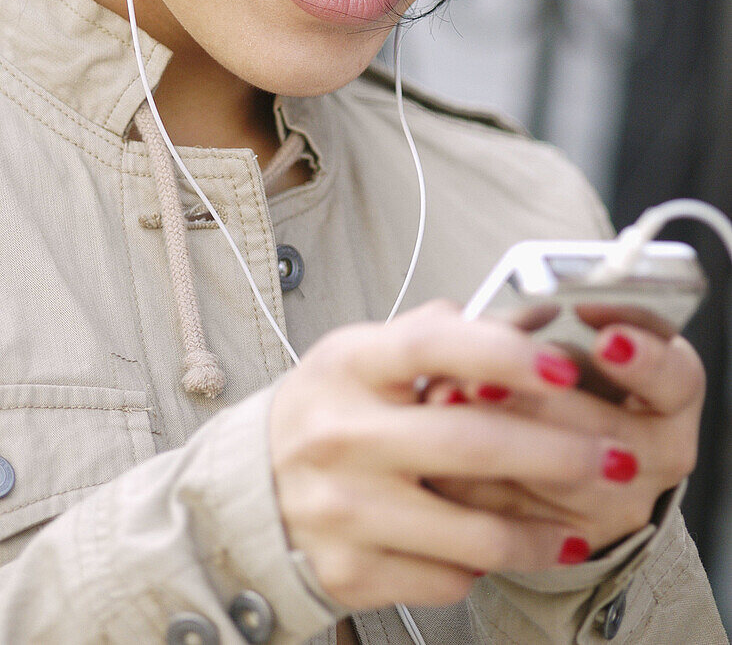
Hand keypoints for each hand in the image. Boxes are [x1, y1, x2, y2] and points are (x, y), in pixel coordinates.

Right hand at [269, 302, 641, 610]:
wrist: (250, 492)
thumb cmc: (326, 410)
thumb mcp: (361, 355)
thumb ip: (434, 336)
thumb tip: (527, 320)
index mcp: (348, 366)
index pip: (432, 346)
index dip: (504, 353)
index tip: (564, 366)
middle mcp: (339, 435)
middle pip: (469, 444)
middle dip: (558, 453)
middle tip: (614, 456)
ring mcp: (341, 510)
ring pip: (473, 530)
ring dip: (541, 531)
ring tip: (580, 524)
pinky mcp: (348, 571)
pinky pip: (447, 575)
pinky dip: (484, 564)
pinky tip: (497, 546)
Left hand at [425, 323, 704, 555]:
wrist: (576, 458)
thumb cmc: (579, 383)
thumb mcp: (578, 344)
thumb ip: (551, 331)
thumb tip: (513, 324)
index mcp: (672, 394)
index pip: (674, 378)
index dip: (641, 361)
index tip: (605, 342)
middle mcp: (659, 454)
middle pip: (606, 432)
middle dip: (534, 404)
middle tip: (479, 378)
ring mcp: (621, 505)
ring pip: (558, 482)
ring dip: (489, 441)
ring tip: (442, 402)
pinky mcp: (575, 542)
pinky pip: (516, 516)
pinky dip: (468, 483)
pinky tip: (432, 454)